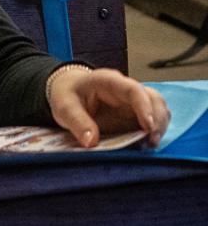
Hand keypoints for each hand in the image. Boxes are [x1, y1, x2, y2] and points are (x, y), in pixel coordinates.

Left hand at [46, 67, 169, 146]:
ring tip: (151, 144)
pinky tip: (147, 143)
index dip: (144, 107)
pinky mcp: (136, 114)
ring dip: (160, 126)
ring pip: (159, 109)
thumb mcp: (65, 107)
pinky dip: (155, 131)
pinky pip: (154, 119)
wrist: (69, 91)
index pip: (133, 89)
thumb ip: (77, 122)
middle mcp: (126, 89)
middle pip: (153, 99)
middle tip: (151, 141)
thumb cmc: (68, 95)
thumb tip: (91, 142)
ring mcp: (133, 101)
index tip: (148, 127)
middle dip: (157, 120)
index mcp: (108, 81)